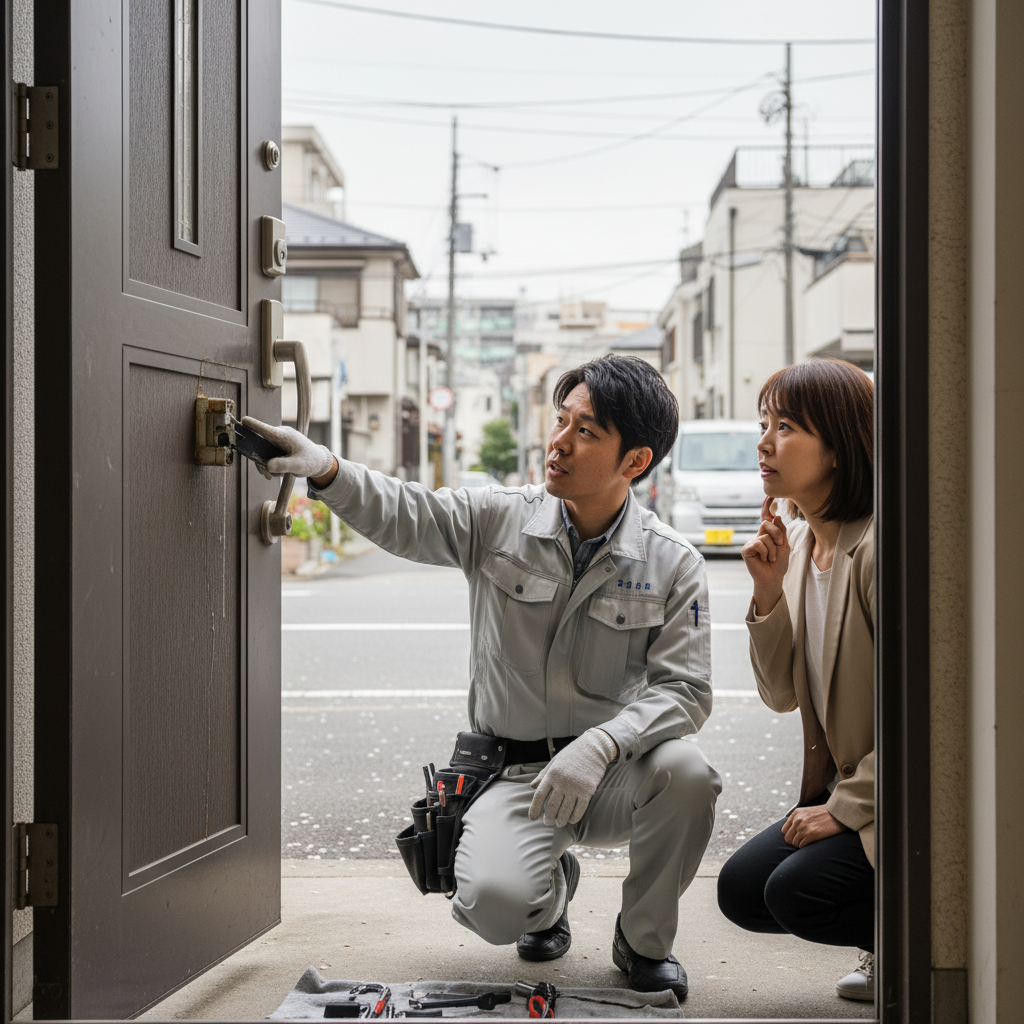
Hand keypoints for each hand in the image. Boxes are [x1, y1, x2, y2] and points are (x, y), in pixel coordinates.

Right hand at [240, 416, 334, 479]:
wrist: (317, 462)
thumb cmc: (310, 461)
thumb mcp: (298, 466)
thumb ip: (283, 465)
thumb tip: (267, 466)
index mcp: (283, 435)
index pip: (265, 428)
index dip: (253, 425)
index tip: (243, 420)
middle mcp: (278, 434)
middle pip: (259, 445)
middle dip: (261, 461)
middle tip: (268, 475)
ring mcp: (277, 440)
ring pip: (261, 452)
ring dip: (267, 466)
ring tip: (279, 475)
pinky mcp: (277, 446)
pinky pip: (266, 455)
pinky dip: (269, 465)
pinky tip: (278, 473)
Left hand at [528, 728, 617, 827]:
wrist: (593, 748)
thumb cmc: (572, 754)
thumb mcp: (555, 761)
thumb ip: (543, 774)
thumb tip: (532, 786)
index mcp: (552, 774)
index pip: (539, 796)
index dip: (534, 808)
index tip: (532, 817)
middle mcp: (562, 782)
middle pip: (551, 807)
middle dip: (549, 818)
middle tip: (548, 822)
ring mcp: (575, 788)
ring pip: (565, 811)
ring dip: (561, 820)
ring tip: (559, 823)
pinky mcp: (587, 792)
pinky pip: (579, 810)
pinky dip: (574, 818)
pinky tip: (571, 820)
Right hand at [741, 496, 789, 614]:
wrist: (773, 579)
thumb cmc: (779, 564)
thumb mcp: (785, 546)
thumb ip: (781, 531)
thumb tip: (776, 516)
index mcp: (768, 534)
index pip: (766, 517)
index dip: (767, 506)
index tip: (770, 496)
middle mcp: (758, 536)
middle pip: (767, 524)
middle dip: (778, 536)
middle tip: (780, 547)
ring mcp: (751, 542)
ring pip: (765, 537)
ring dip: (773, 550)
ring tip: (771, 558)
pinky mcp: (746, 549)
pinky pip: (759, 544)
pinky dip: (765, 553)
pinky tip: (763, 560)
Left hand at [781, 805, 845, 847]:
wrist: (837, 814)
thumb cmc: (824, 815)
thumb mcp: (807, 812)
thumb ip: (798, 819)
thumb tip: (791, 831)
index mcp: (795, 813)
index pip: (784, 830)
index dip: (790, 836)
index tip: (796, 838)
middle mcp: (797, 820)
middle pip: (787, 838)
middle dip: (793, 842)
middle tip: (801, 843)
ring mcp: (803, 827)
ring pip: (794, 843)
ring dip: (799, 845)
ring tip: (807, 843)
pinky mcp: (811, 835)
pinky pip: (801, 846)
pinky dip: (804, 847)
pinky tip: (811, 844)